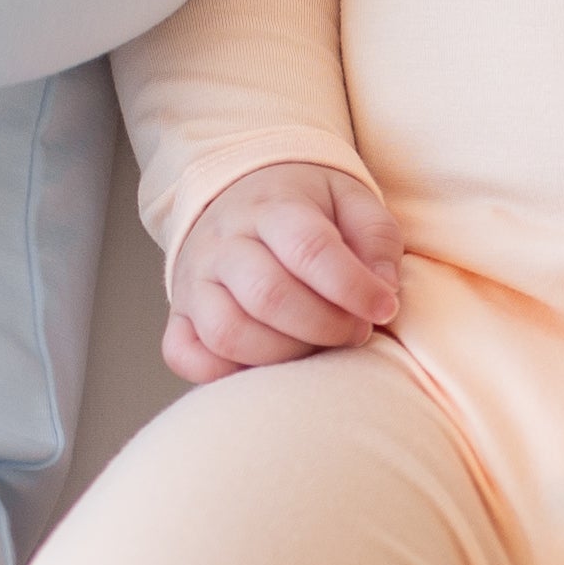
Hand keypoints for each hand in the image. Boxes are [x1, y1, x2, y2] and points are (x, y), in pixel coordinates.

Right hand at [162, 160, 405, 384]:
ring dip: (283, 355)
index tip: (384, 308)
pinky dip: (224, 373)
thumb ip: (376, 239)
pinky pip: (186, 355)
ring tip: (316, 348)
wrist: (237, 191)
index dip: (353, 287)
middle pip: (268, 296)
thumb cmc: (306, 206)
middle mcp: (224, 243)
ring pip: (227, 332)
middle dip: (325, 327)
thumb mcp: (351, 199)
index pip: (308, 248)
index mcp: (272, 208)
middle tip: (356, 331)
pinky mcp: (179, 314)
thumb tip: (383, 291)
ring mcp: (195, 280)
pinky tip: (266, 365)